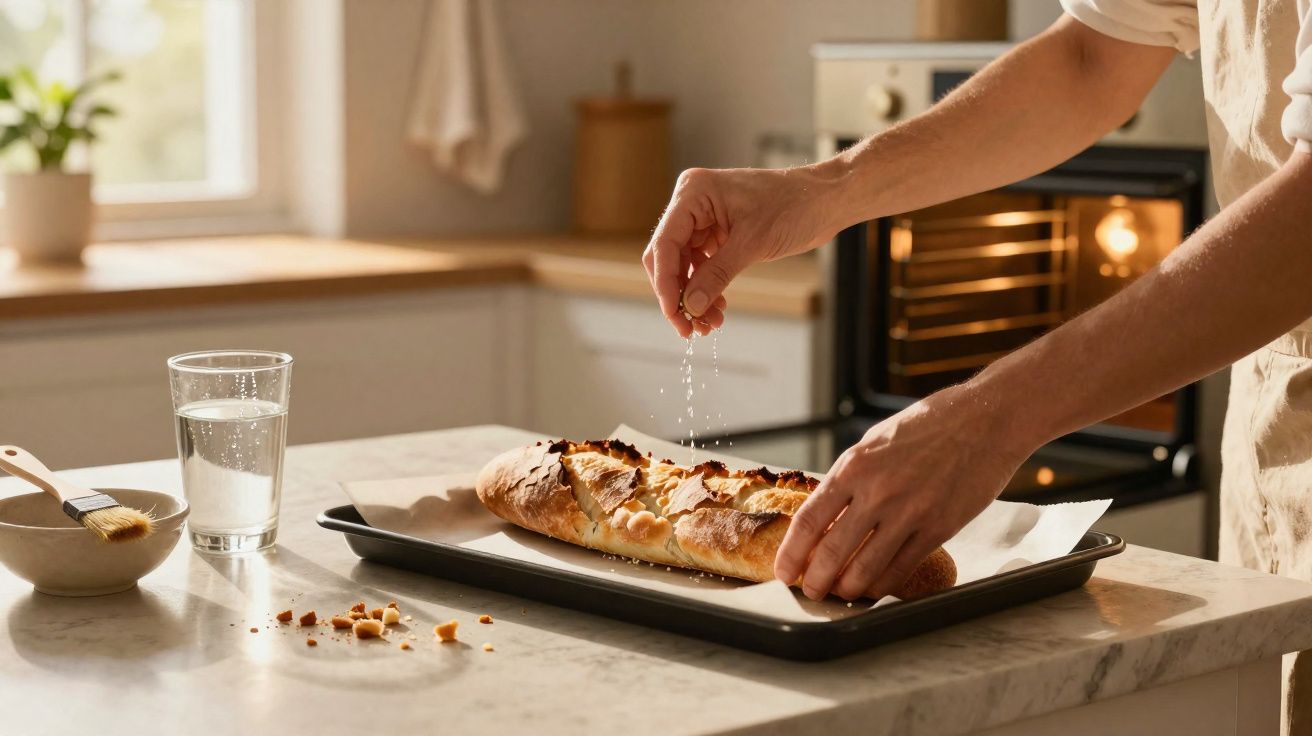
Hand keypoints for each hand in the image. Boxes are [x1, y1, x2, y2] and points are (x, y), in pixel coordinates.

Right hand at [642, 165, 841, 336]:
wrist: (825, 200)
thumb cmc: (795, 205)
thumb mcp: (753, 243)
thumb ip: (717, 275)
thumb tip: (691, 306)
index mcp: (694, 193)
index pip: (665, 244)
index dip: (666, 284)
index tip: (675, 314)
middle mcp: (692, 203)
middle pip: (668, 257)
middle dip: (678, 294)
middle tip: (688, 327)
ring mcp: (704, 218)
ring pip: (684, 266)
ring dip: (694, 297)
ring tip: (708, 325)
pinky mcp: (717, 233)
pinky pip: (702, 266)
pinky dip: (707, 289)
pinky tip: (717, 310)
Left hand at [773, 385, 1034, 600]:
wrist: (986, 420)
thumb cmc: (930, 424)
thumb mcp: (876, 441)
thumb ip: (851, 475)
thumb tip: (828, 510)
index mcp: (854, 466)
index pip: (809, 520)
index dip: (791, 553)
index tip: (783, 571)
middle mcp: (877, 492)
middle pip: (832, 552)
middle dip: (815, 580)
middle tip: (810, 592)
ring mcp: (909, 513)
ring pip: (866, 568)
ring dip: (847, 589)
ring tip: (839, 595)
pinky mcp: (938, 528)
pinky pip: (902, 567)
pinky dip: (884, 584)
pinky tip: (875, 589)